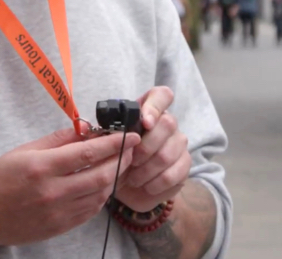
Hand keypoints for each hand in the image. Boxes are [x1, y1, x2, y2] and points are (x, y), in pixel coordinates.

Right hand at [0, 125, 138, 249]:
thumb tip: (87, 130)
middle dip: (122, 160)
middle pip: (101, 175)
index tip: (129, 136)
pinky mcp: (59, 226)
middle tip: (132, 149)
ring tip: (121, 164)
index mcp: (42, 167)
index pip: (89, 153)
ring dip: (116, 178)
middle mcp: (52, 191)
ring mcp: (57, 212)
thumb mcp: (25, 150)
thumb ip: (59, 140)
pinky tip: (104, 185)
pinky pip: (90, 211)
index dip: (115, 144)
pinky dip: (102, 196)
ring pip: (100, 195)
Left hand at [115, 86, 190, 211]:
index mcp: (149, 111)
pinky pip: (173, 173)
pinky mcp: (185, 164)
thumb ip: (107, 133)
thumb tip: (97, 131)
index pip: (162, 95)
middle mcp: (168, 123)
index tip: (145, 123)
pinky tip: (146, 186)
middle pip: (168, 124)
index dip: (155, 107)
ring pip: (167, 153)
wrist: (129, 185)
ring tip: (133, 178)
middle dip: (145, 147)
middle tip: (130, 161)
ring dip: (146, 170)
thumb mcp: (108, 143)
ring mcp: (179, 142)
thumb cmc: (118, 157)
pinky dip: (155, 183)